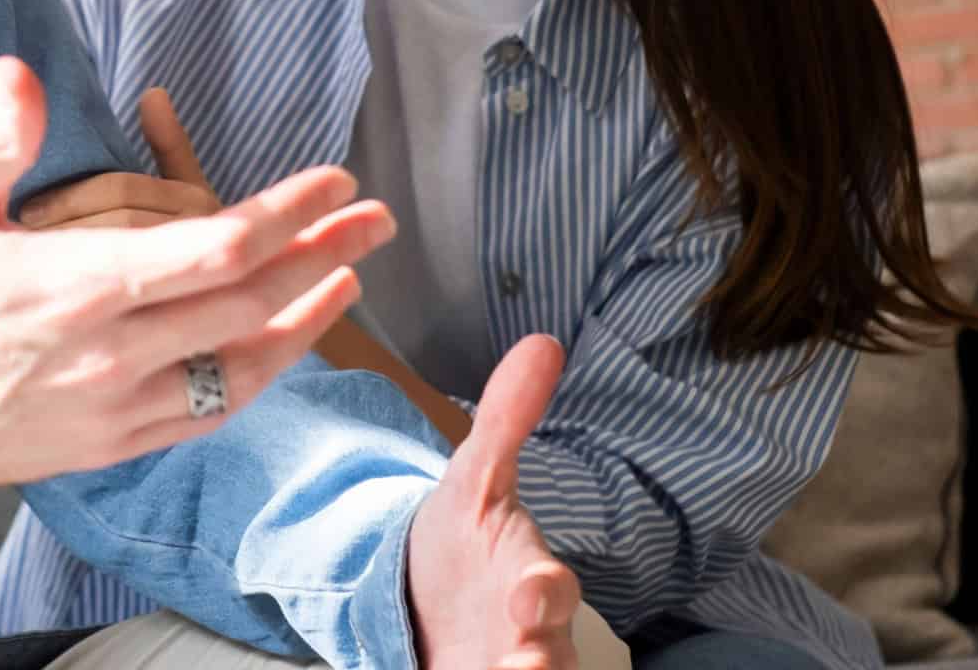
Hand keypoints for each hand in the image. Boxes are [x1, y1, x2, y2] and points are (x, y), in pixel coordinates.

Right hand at [0, 58, 394, 497]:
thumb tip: (21, 72)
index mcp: (79, 286)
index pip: (217, 247)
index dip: (289, 212)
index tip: (332, 181)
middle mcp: (112, 353)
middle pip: (250, 303)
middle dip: (325, 255)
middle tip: (377, 219)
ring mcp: (117, 408)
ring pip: (241, 366)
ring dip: (307, 319)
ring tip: (350, 278)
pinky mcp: (110, 445)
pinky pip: (207, 412)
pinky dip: (258, 377)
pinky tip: (284, 346)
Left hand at [406, 335, 579, 669]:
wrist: (425, 601)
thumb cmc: (464, 541)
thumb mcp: (473, 480)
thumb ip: (505, 419)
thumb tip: (544, 341)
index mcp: (532, 581)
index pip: (552, 589)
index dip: (544, 594)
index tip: (527, 595)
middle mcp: (530, 636)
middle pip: (550, 661)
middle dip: (538, 664)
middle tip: (521, 667)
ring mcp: (506, 668)